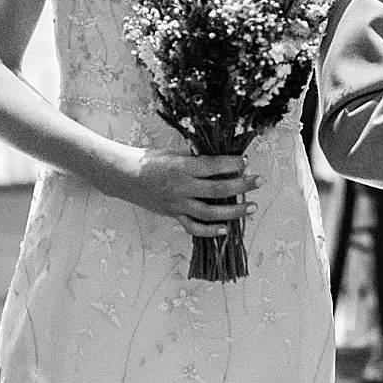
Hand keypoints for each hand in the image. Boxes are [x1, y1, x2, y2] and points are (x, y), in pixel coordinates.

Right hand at [109, 147, 257, 238]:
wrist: (124, 176)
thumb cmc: (148, 160)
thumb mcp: (172, 152)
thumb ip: (195, 157)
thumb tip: (219, 159)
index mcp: (182, 166)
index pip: (214, 166)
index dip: (232, 164)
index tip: (244, 162)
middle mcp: (182, 187)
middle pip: (218, 189)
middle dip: (242, 186)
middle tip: (258, 182)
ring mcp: (178, 204)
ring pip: (210, 212)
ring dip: (233, 211)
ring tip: (251, 208)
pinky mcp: (173, 214)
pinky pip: (193, 227)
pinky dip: (210, 231)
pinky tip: (225, 230)